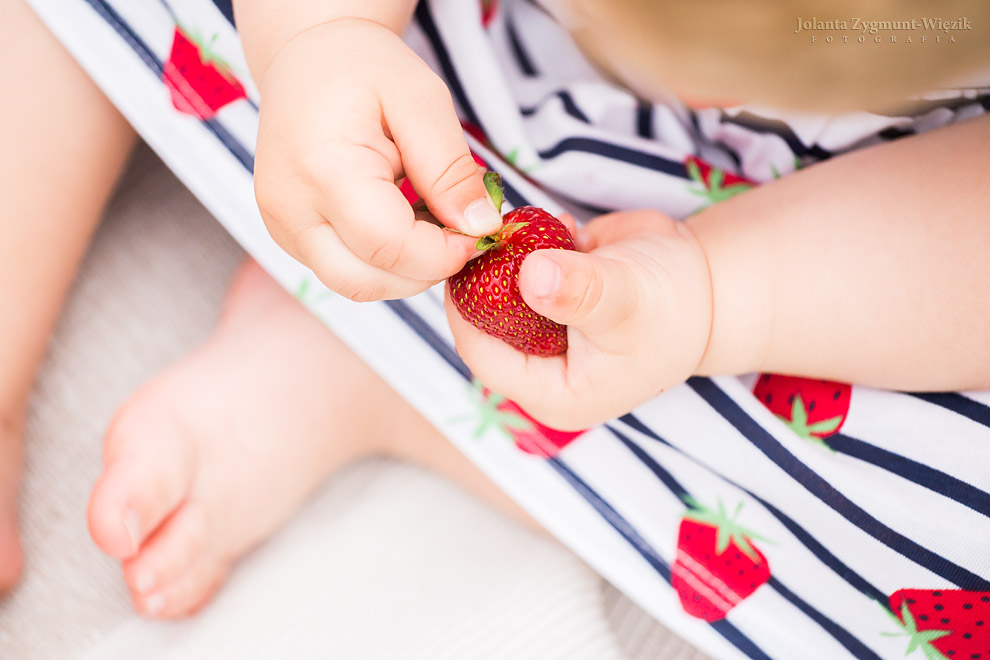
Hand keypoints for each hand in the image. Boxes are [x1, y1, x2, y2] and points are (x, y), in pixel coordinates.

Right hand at [253, 18, 502, 300]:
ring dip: (407, 271)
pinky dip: (385, 263)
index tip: (478, 232)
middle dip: (427, 270)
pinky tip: (405, 223)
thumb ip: (450, 168)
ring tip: (431, 221)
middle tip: (459, 230)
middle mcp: (290, 210)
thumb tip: (480, 228)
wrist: (307, 61)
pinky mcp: (288, 238)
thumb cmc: (365, 69)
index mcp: (322, 170)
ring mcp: (283, 230)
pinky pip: (345, 271)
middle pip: (370, 281)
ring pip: (357, 286)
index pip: (389, 246)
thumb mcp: (422, 100)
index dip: (443, 253)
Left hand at [445, 210, 713, 429]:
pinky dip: (531, 242)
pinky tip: (561, 226)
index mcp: (554, 392)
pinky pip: (521, 268)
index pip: (485, 358)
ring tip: (528, 227)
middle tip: (484, 232)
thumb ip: (578, 292)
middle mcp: (541, 367)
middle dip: (483, 277)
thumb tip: (529, 276)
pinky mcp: (552, 296)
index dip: (466, 311)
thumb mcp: (626, 300)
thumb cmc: (674, 306)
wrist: (708, 281)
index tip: (461, 260)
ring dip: (506, 255)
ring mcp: (544, 330)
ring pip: (499, 292)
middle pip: (485, 324)